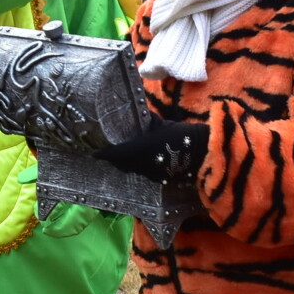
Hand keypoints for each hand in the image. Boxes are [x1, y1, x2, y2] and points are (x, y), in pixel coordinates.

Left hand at [94, 120, 208, 184]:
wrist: (199, 151)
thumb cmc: (179, 134)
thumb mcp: (161, 124)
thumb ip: (147, 122)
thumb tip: (140, 114)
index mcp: (138, 149)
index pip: (114, 153)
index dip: (103, 154)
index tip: (94, 153)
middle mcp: (140, 163)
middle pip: (121, 164)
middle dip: (114, 159)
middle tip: (110, 153)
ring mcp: (149, 173)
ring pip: (132, 169)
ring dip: (127, 164)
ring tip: (126, 157)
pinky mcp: (158, 178)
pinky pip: (144, 173)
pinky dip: (140, 167)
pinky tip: (144, 161)